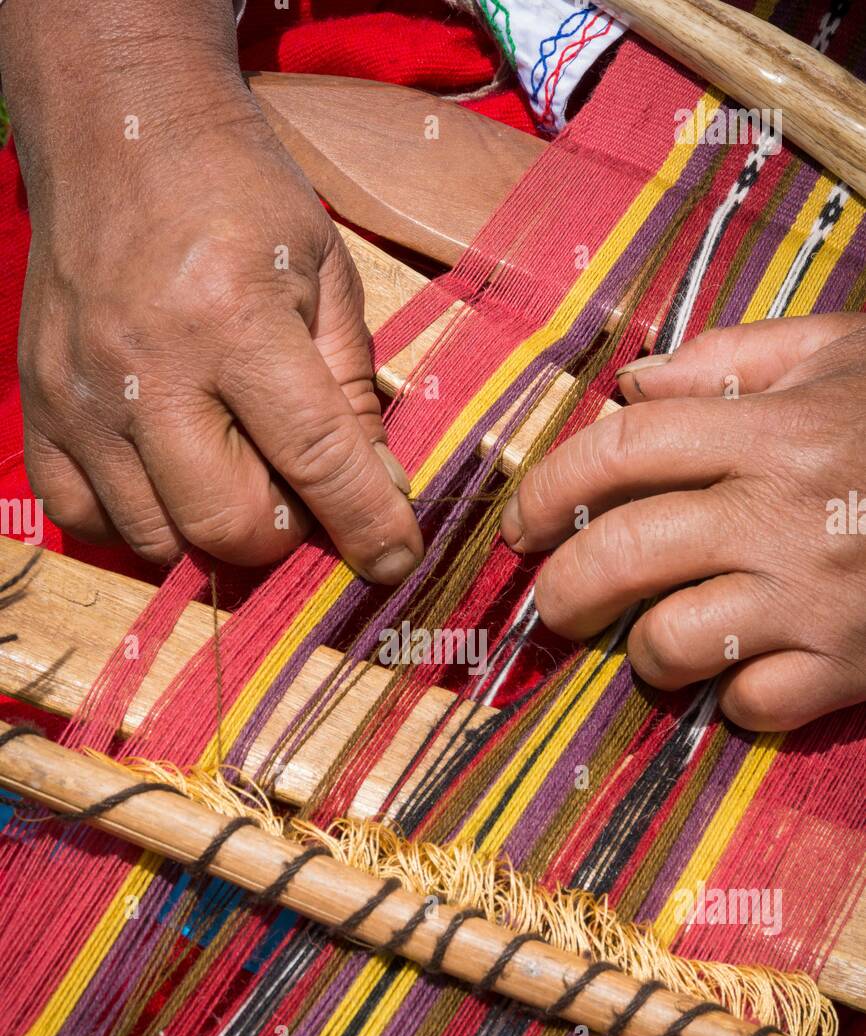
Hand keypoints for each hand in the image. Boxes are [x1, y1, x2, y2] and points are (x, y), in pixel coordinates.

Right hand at [16, 70, 420, 577]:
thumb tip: (379, 495)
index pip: (316, 456)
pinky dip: (136, 520)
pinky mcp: (38, 406)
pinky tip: (165, 475)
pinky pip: (85, 517)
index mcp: (236, 317)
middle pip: (226, 524)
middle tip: (294, 487)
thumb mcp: (324, 273)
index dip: (368, 524)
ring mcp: (81, 394)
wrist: (117, 128)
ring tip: (229, 469)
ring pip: (157, 538)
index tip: (397, 561)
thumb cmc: (238, 196)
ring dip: (210, 530)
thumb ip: (353, 388)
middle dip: (281, 532)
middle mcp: (148, 365)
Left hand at [501, 313, 865, 730]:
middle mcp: (783, 512)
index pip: (620, 450)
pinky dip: (732, 700)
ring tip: (655, 641)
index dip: (548, 487)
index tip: (521, 524)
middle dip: (562, 589)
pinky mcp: (852, 664)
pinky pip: (752, 705)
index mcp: (772, 428)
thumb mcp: (839, 353)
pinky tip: (745, 675)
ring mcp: (816, 596)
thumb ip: (730, 356)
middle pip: (623, 551)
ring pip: (671, 641)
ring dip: (643, 649)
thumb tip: (631, 385)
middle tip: (553, 605)